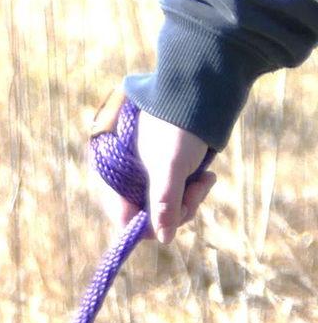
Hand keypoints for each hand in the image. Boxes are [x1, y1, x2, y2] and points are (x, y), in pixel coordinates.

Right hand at [106, 110, 215, 243]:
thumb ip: (165, 203)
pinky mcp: (163, 167)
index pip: (124, 217)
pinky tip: (206, 177)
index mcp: (115, 174)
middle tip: (198, 194)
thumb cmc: (181, 124)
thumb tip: (163, 239)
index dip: (148, 225)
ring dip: (188, 200)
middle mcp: (126, 176)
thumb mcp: (172, 167)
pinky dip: (190, 190)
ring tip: (207, 181)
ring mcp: (145, 171)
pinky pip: (173, 192)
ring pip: (163, 204)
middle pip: (145, 213)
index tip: (174, 222)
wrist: (204, 83)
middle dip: (175, 211)